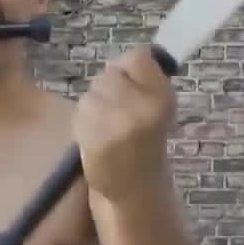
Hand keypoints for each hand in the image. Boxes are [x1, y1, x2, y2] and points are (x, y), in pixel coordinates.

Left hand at [74, 46, 176, 203]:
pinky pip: (81, 111)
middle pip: (110, 73)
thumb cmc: (146, 145)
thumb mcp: (157, 109)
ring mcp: (117, 122)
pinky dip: (83, 121)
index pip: (138, 56)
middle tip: (117, 112)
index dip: (129, 68)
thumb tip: (120, 59)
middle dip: (108, 88)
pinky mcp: (95, 137)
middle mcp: (142, 106)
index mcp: (162, 97)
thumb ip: (143, 82)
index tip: (131, 84)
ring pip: (92, 92)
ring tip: (107, 126)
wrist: (135, 188)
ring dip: (94, 105)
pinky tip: (97, 137)